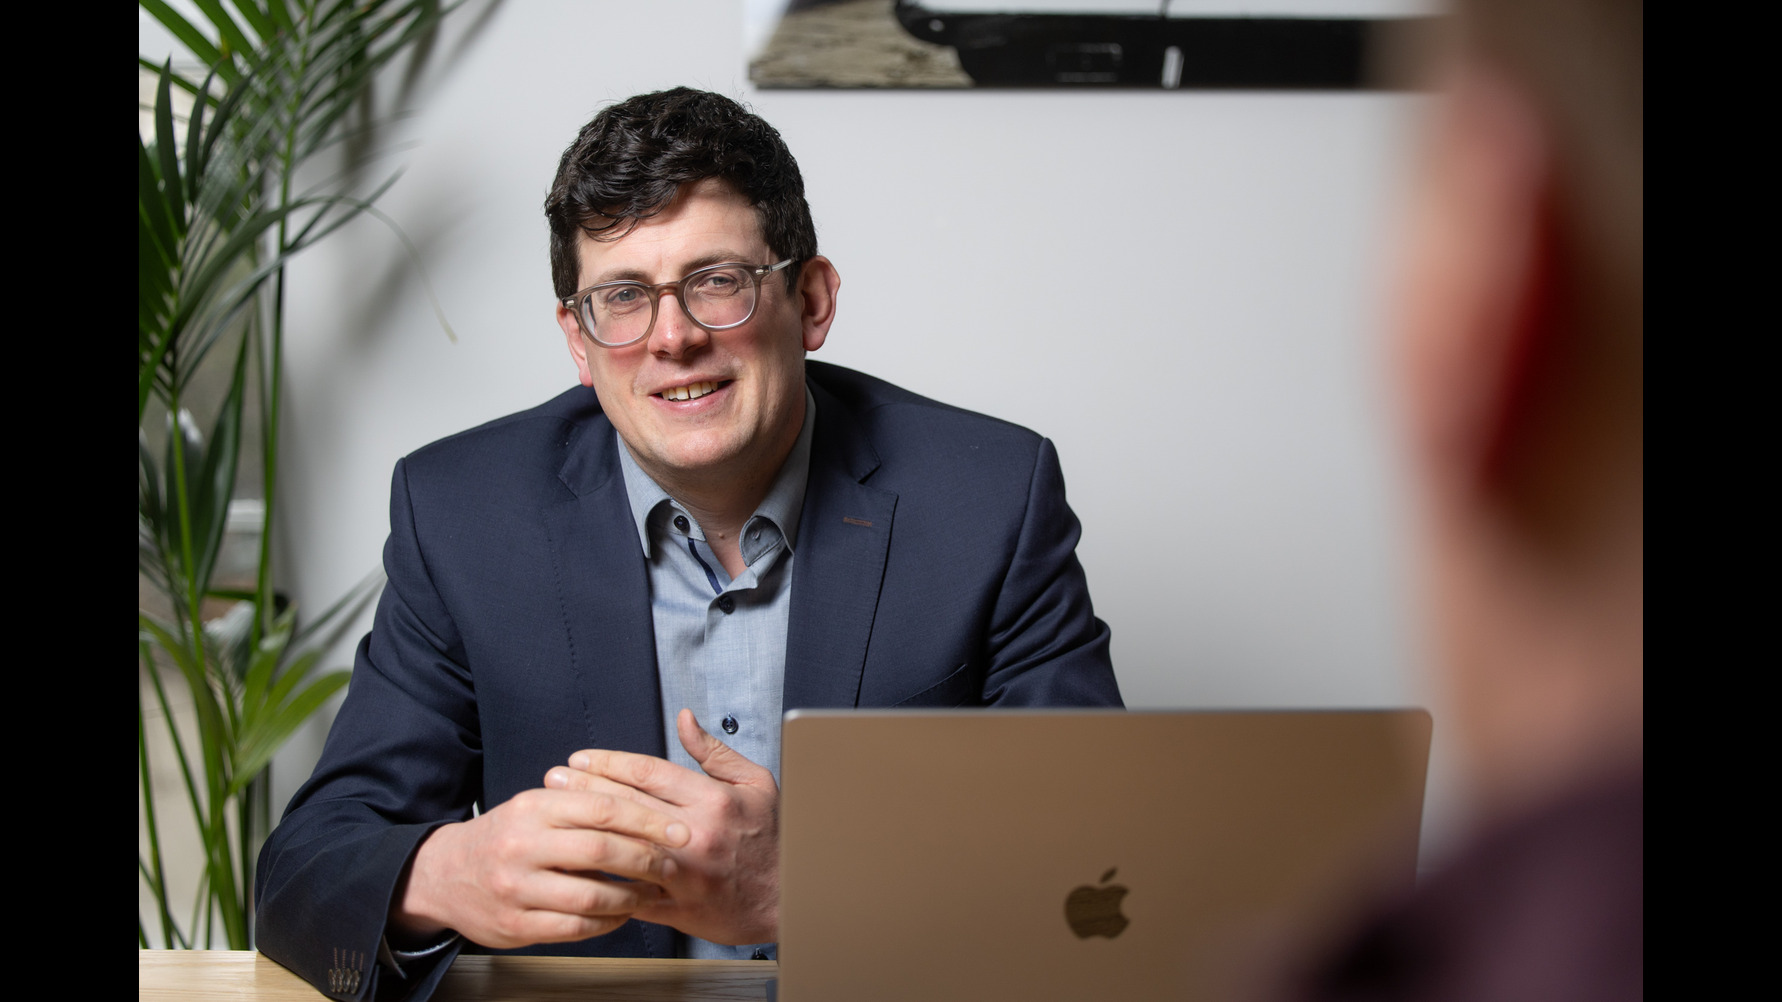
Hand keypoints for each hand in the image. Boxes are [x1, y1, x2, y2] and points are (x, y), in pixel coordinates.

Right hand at [388, 786, 689, 949]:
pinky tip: (622, 914)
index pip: (603, 807)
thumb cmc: (503, 837)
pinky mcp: (516, 925)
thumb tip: (645, 799)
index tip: (679, 829)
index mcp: (534, 807)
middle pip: (601, 850)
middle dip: (647, 858)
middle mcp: (523, 845)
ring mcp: (518, 888)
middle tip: (673, 864)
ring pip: (591, 894)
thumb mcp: (534, 806)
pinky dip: (607, 922)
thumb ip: (581, 802)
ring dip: (631, 897)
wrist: (443, 875)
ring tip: (651, 893)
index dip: (648, 819)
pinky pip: (576, 927)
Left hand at [545, 709, 780, 944]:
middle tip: (554, 779)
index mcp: (715, 800)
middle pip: (626, 806)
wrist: (791, 897)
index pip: (648, 773)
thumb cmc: (774, 837)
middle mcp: (697, 835)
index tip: (581, 758)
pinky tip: (576, 869)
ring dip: (584, 831)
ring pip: (622, 848)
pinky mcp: (679, 907)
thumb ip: (715, 751)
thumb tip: (684, 719)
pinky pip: (631, 893)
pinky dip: (602, 881)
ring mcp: (686, 874)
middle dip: (584, 789)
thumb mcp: (756, 782)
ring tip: (555, 817)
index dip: (608, 762)